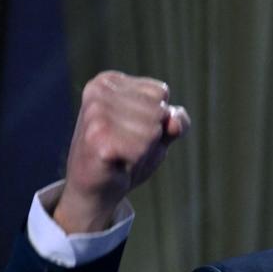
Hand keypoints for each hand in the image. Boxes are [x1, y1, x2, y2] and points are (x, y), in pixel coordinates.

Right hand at [53, 71, 189, 233]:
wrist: (96, 190)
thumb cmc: (126, 155)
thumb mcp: (159, 133)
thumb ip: (177, 121)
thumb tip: (174, 122)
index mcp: (110, 81)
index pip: (161, 92)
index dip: (157, 119)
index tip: (131, 130)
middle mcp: (99, 91)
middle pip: (159, 111)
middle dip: (151, 136)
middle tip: (126, 146)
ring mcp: (95, 113)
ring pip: (152, 130)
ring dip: (143, 150)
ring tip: (121, 154)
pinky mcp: (96, 137)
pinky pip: (141, 148)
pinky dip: (135, 161)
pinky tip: (116, 162)